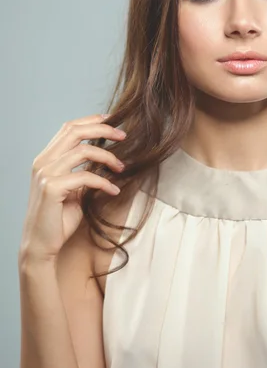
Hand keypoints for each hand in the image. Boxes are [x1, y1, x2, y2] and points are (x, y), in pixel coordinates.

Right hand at [19, 114, 126, 264]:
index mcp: (47, 159)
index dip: (92, 121)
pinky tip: (114, 190)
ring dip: (108, 158)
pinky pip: (85, 177)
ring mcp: (45, 174)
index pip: (68, 128)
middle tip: (124, 136)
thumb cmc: (59, 220)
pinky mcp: (51, 188)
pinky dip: (104, 182)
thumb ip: (85, 173)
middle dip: (102, 129)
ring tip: (122, 168)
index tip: (114, 121)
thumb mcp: (75, 191)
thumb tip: (107, 161)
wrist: (42, 245)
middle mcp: (43, 162)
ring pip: (82, 151)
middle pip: (74, 131)